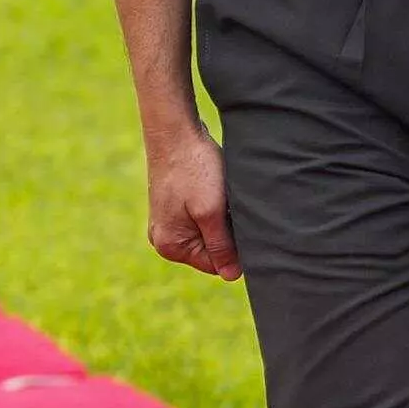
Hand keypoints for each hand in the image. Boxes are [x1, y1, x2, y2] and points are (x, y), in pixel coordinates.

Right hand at [142, 119, 240, 279]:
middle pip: (212, 250)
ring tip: (222, 196)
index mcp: (170, 246)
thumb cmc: (194, 169)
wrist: (175, 131)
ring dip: (223, 219)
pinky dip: (216, 208)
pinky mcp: (176, 206)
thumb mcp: (210, 212)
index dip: (236, 249)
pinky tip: (217, 190)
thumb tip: (231, 277)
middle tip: (232, 207)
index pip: (215, 264)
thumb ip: (221, 247)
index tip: (243, 224)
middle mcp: (165, 239)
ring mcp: (168, 222)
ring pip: (210, 232)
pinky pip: (203, 218)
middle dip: (228, 233)